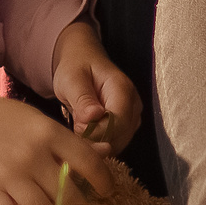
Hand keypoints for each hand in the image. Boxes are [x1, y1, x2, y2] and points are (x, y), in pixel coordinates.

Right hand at [0, 84, 117, 204]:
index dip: (103, 180)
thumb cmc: (6, 120)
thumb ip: (72, 141)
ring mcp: (9, 175)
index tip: (107, 192)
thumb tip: (107, 151)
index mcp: (49, 133)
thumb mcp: (41, 122)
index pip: (87, 161)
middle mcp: (32, 155)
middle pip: (68, 194)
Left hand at [50, 20, 143, 150]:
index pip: (118, 123)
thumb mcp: (72, 79)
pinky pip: (115, 143)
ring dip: (96, 144)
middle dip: (95, 141)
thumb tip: (93, 117)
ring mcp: (132, 116)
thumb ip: (82, 99)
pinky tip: (85, 134)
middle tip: (74, 130)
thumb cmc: (76, 67)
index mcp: (122, 89)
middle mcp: (133, 104)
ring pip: (118, 143)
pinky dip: (99, 144)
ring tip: (78, 129)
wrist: (82, 60)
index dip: (96, 133)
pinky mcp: (126, 126)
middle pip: (120, 137)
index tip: (76, 129)